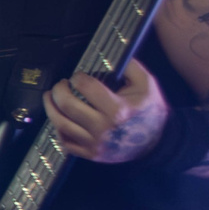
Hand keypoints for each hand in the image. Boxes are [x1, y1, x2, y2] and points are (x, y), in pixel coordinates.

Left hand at [43, 62, 167, 162]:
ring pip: (61, 124)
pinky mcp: (91, 154)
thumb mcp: (147, 84)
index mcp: (118, 109)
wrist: (158, 143)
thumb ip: (129, 67)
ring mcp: (95, 143)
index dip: (78, 78)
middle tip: (60, 84)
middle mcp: (104, 128)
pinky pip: (65, 142)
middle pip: (67, 106)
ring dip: (50, 107)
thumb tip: (111, 54)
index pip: (86, 88)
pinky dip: (57, 130)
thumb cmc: (150, 111)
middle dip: (58, 90)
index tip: (78, 76)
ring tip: (50, 97)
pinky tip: (59, 118)